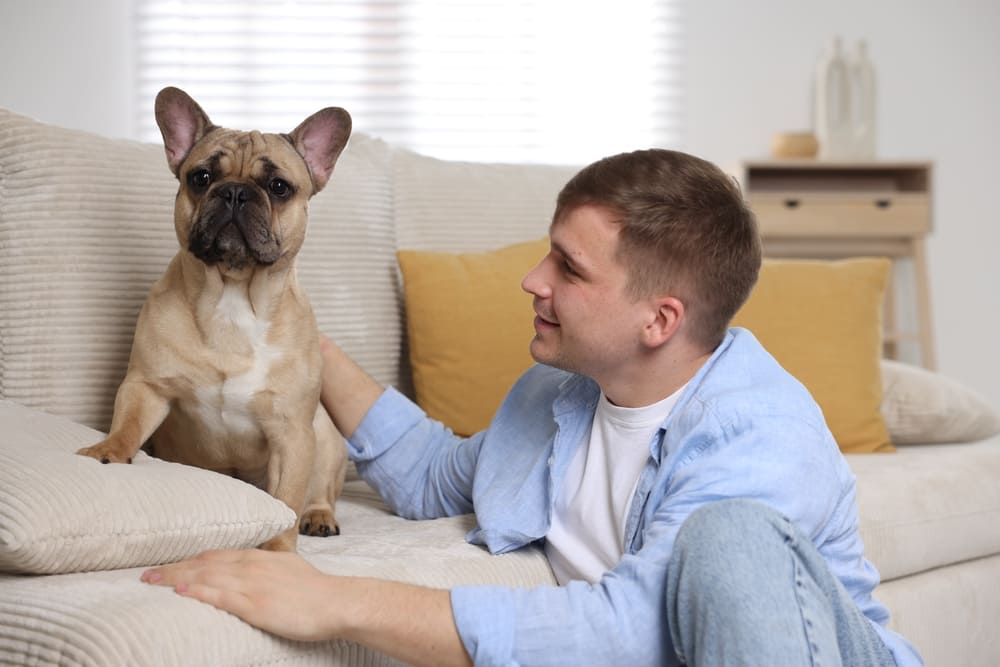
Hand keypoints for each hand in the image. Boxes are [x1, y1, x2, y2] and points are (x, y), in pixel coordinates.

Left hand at [142, 549, 337, 641]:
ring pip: (205, 577)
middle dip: (172, 569)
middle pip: (203, 564)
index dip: (187, 561)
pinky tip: (180, 592)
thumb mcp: (287, 569)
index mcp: (257, 558)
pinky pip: (220, 596)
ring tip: (151, 582)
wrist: (335, 601)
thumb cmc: (315, 590)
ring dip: (175, 579)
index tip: (167, 566)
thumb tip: (251, 571)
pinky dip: (198, 592)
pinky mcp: (255, 605)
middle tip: (145, 574)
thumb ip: (266, 568)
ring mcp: (251, 585)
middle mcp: (250, 567)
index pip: (214, 556)